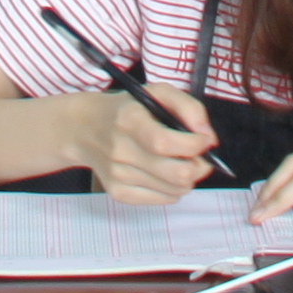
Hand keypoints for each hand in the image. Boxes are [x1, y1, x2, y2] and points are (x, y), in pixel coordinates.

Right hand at [56, 86, 219, 202]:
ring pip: (175, 190)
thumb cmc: (128, 108)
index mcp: (129, 120)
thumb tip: (208, 138)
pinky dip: (173, 189)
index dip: (195, 145)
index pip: (166, 143)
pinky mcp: (119, 193)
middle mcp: (121, 149)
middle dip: (199, 166)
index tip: (204, 139)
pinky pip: (164, 200)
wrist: (83, 129)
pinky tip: (164, 173)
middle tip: (198, 156)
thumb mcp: (157, 93)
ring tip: (178, 162)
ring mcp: (118, 175)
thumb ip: (189, 108)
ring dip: (187, 177)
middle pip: (177, 173)